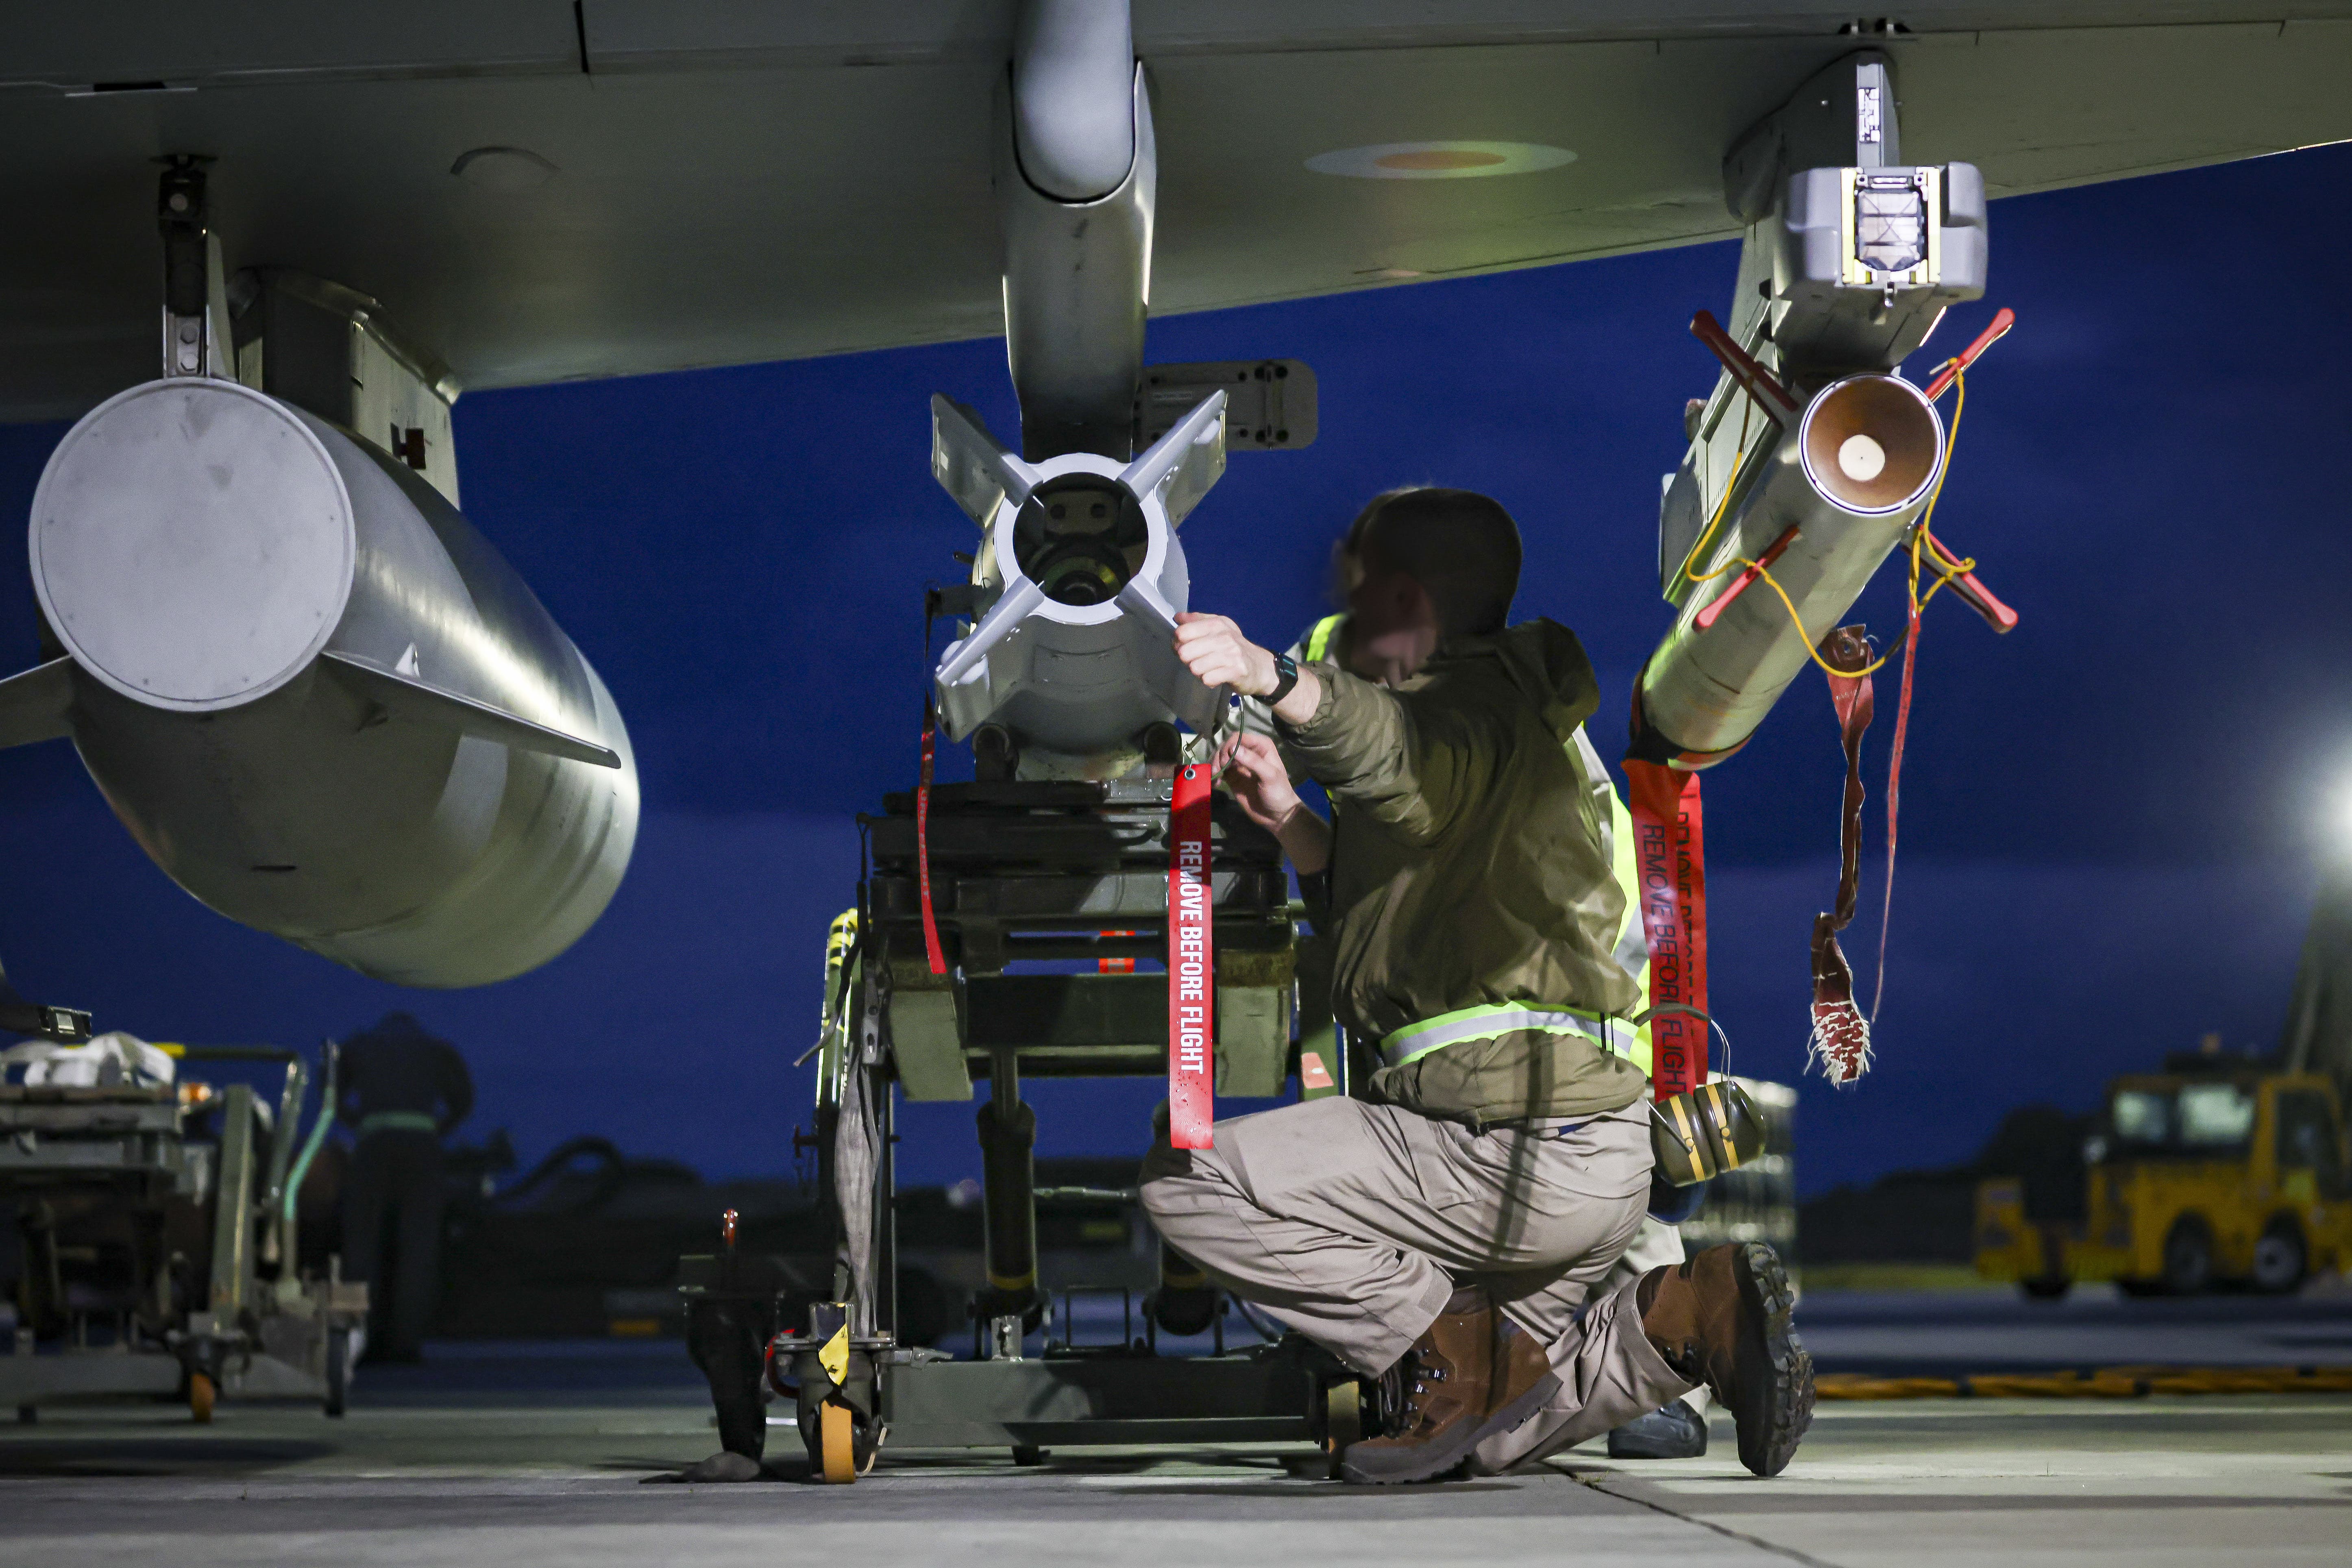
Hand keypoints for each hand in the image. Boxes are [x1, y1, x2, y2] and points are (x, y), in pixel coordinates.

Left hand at [1173, 612, 1278, 696]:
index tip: (1183, 646)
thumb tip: (1178, 617)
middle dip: (1187, 659)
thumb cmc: (1233, 647)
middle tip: (1197, 660)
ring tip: (1208, 668)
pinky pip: (1207, 679)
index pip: (1183, 632)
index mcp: (1217, 624)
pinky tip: (1215, 677)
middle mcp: (1225, 636)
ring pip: (1195, 667)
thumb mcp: (1218, 628)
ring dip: (1198, 671)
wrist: (1259, 666)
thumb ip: (1196, 621)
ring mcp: (1232, 654)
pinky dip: (1208, 680)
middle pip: (1185, 651)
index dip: (1177, 643)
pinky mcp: (1236, 671)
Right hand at [1212, 731, 1330, 873]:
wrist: (1276, 815)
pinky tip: (1214, 783)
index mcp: (1261, 746)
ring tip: (1215, 776)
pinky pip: (1219, 770)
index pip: (1238, 738)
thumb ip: (1253, 762)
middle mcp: (1248, 751)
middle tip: (1218, 771)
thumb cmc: (1278, 793)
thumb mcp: (1270, 776)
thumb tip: (1233, 749)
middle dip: (1219, 756)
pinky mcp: (1232, 776)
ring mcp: (1239, 764)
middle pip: (1226, 745)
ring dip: (1214, 764)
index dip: (1229, 746)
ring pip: (1220, 756)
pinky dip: (1214, 774)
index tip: (1225, 761)